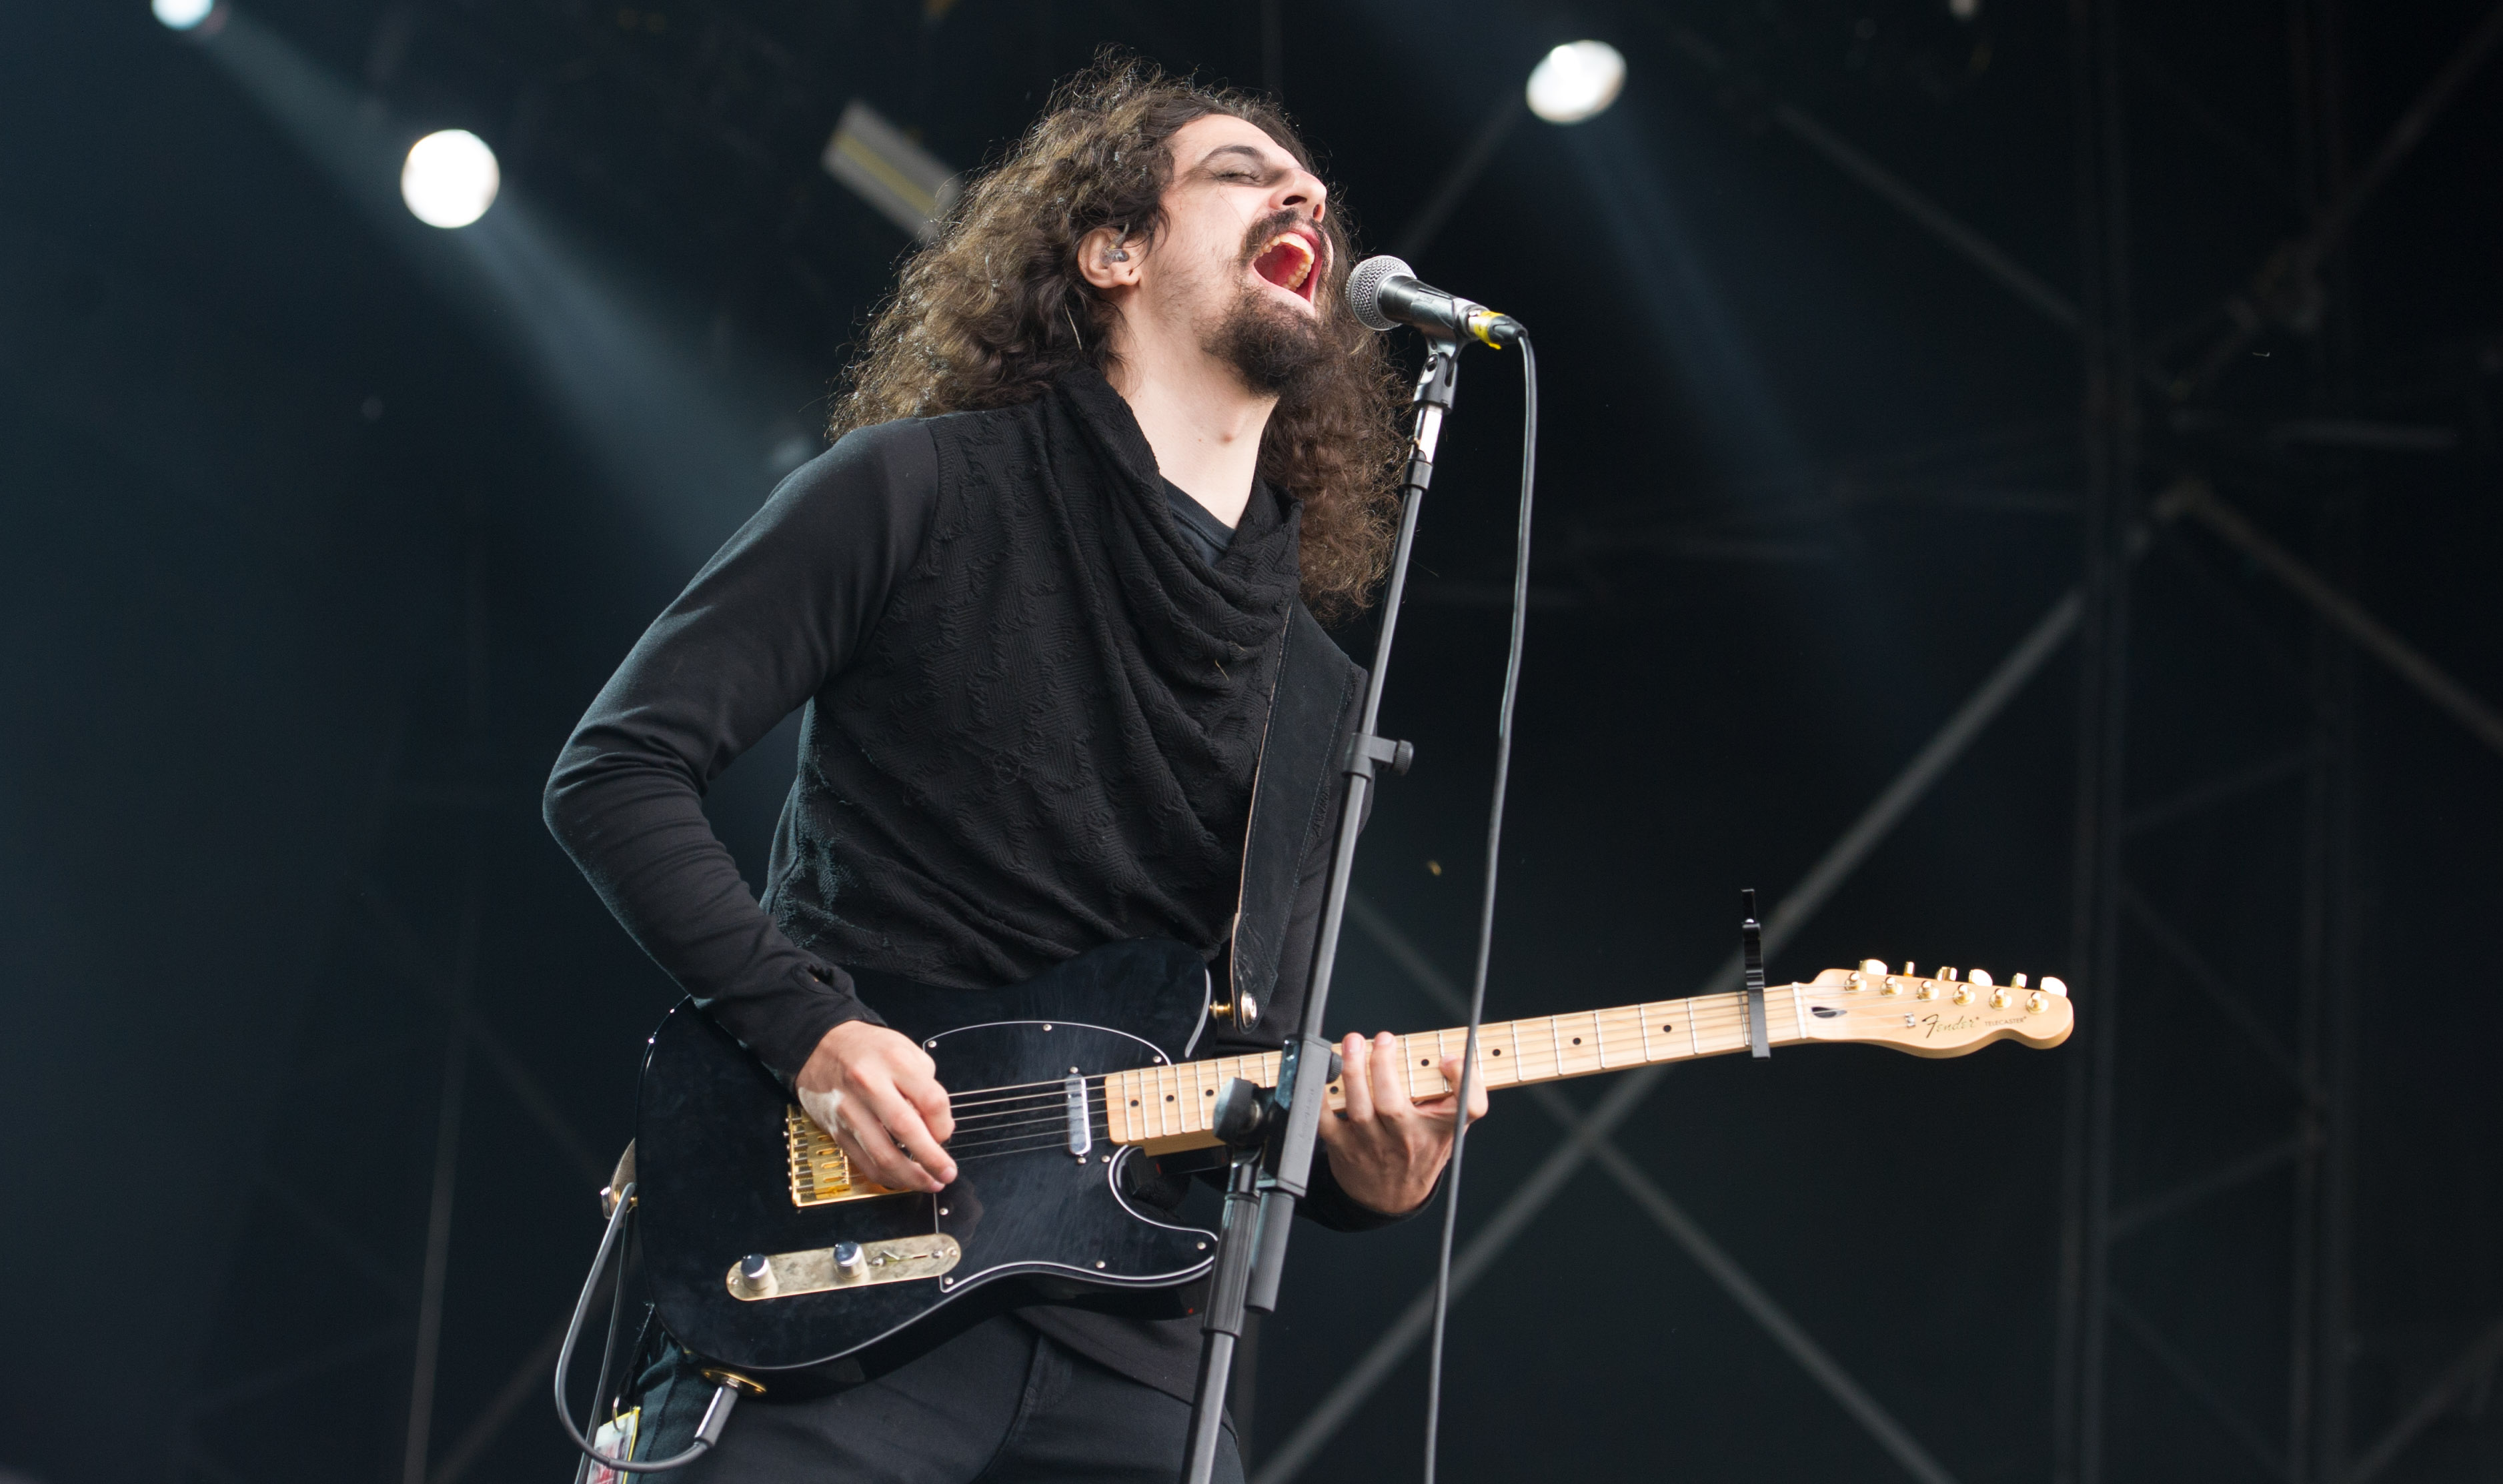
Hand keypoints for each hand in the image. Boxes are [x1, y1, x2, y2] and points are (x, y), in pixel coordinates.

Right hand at [795, 1020, 956, 1192]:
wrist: (821, 1046)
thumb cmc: (868, 1049)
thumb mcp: (906, 1050)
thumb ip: (926, 1085)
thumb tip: (940, 1126)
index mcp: (894, 1061)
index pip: (931, 1101)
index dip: (945, 1124)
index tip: (946, 1134)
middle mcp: (869, 1085)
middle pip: (907, 1129)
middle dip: (932, 1159)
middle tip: (947, 1173)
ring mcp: (850, 1109)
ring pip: (882, 1154)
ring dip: (910, 1176)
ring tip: (929, 1182)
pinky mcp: (837, 1130)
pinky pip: (864, 1162)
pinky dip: (886, 1176)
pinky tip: (902, 1179)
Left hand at [1315, 1030, 1489, 1216]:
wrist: (1391, 1198)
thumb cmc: (1421, 1149)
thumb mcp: (1451, 1124)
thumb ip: (1460, 1091)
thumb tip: (1451, 1058)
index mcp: (1440, 1129)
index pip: (1466, 1109)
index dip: (1462, 1080)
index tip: (1449, 1059)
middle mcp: (1406, 1139)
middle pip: (1393, 1105)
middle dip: (1383, 1066)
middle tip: (1384, 1038)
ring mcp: (1373, 1145)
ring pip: (1360, 1110)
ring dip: (1353, 1073)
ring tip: (1352, 1043)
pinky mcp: (1344, 1147)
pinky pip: (1327, 1120)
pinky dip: (1322, 1096)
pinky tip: (1324, 1071)